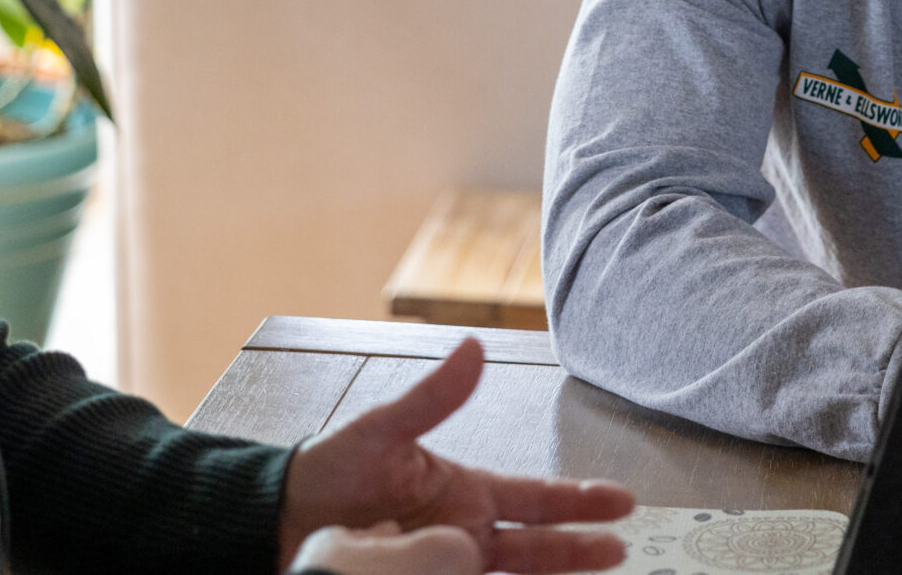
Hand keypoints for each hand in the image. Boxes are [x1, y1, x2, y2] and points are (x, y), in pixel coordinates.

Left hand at [278, 337, 634, 573]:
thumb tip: (474, 349)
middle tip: (620, 550)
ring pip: (515, 574)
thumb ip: (433, 397)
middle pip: (537, 544)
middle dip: (579, 547)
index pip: (535, 497)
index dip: (578, 500)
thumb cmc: (328, 470)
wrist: (281, 522)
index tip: (620, 501)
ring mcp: (446, 564)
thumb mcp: (382, 429)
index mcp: (463, 490)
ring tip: (592, 570)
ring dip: (553, 573)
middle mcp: (463, 531)